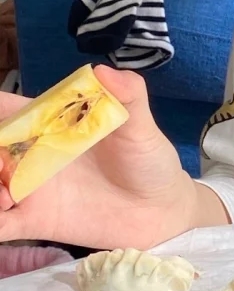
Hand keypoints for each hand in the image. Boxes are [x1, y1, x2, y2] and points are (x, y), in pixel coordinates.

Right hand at [0, 65, 227, 249]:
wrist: (161, 211)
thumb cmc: (149, 162)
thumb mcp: (143, 128)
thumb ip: (128, 97)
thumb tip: (103, 70)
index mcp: (54, 125)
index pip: (12, 110)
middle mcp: (34, 155)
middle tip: (2, 165)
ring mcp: (30, 188)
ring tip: (5, 198)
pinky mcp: (32, 220)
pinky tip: (2, 217)